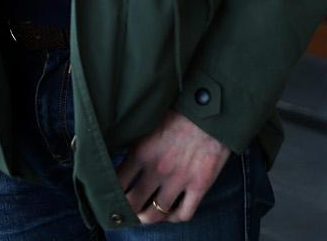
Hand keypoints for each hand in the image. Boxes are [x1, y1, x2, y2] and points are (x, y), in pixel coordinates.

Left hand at [115, 110, 230, 223]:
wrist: (214, 109)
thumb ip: (136, 144)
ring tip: (148, 214)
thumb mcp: (150, 124)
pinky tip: (172, 212)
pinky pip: (184, 214)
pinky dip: (175, 217)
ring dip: (149, 217)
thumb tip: (121, 158)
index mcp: (142, 152)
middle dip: (129, 211)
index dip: (112, 193)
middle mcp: (158, 169)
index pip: (117, 184)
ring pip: (156, 214)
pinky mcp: (200, 185)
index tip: (113, 195)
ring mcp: (179, 179)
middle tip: (129, 210)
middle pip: (133, 204)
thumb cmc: (180, 111)